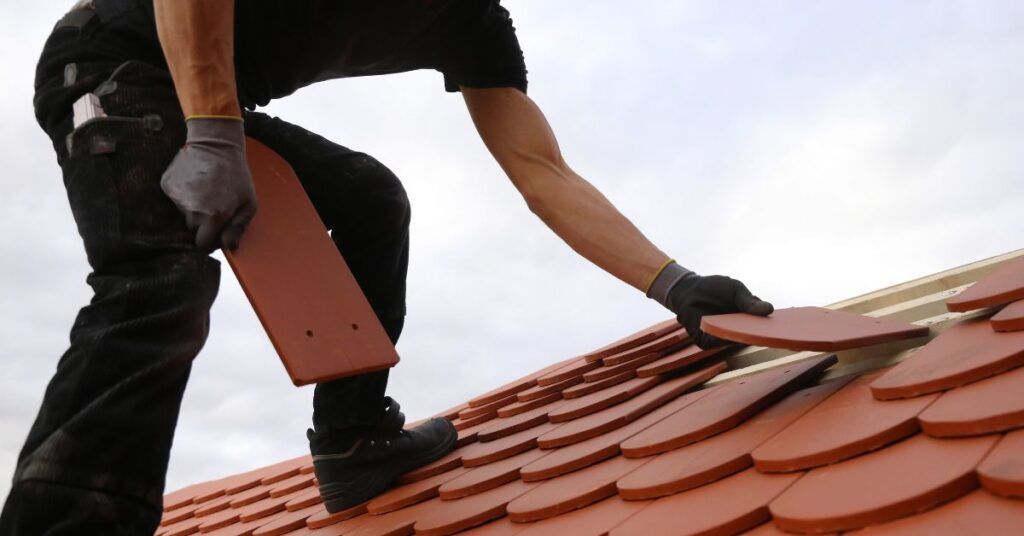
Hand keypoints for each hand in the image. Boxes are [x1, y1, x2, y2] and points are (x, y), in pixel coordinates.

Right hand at [160, 118, 256, 251]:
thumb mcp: (248, 203)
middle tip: (213, 207)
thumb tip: (229, 248)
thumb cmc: (237, 175)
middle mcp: (192, 211)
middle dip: (202, 225)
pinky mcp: (167, 185)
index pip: (202, 245)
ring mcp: (177, 197)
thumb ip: (238, 228)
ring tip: (205, 192)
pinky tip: (195, 183)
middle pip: (192, 230)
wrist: (216, 145)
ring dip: (192, 209)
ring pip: (182, 215)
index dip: (209, 241)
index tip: (215, 233)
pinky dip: (183, 195)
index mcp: (213, 217)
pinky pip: (174, 200)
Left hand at [666, 274, 773, 348]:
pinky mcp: (707, 342)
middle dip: (763, 335)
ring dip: (744, 337)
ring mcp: (722, 338)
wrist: (689, 288)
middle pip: (752, 337)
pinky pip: (719, 342)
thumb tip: (770, 309)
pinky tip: (732, 333)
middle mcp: (736, 331)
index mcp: (747, 319)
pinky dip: (725, 338)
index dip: (774, 329)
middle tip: (776, 334)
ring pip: (737, 341)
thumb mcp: (735, 290)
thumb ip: (749, 301)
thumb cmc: (714, 288)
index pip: (763, 327)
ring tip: (756, 332)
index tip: (787, 329)